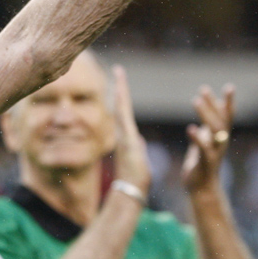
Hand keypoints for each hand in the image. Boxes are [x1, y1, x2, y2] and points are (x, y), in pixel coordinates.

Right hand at [111, 65, 150, 194]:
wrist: (132, 189)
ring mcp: (124, 135)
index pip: (125, 110)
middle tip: (119, 69)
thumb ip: (137, 146)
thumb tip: (138, 140)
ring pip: (121, 107)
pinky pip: (124, 117)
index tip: (123, 80)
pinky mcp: (127, 139)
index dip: (124, 94)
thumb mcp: (139, 157)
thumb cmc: (136, 177)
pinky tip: (121, 92)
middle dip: (120, 86)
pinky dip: (122, 104)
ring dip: (120, 90)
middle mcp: (123, 132)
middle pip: (121, 104)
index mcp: (128, 135)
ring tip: (120, 73)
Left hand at [182, 84, 233, 192]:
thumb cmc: (201, 166)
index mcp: (220, 138)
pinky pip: (203, 148)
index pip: (226, 117)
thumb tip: (206, 117)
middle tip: (203, 89)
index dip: (228, 103)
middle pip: (221, 120)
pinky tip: (190, 128)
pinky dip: (197, 138)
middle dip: (213, 104)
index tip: (229, 87)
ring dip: (206, 114)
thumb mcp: (204, 144)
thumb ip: (206, 131)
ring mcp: (214, 152)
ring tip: (195, 100)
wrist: (202, 189)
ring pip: (214, 131)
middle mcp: (220, 143)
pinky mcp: (206, 163)